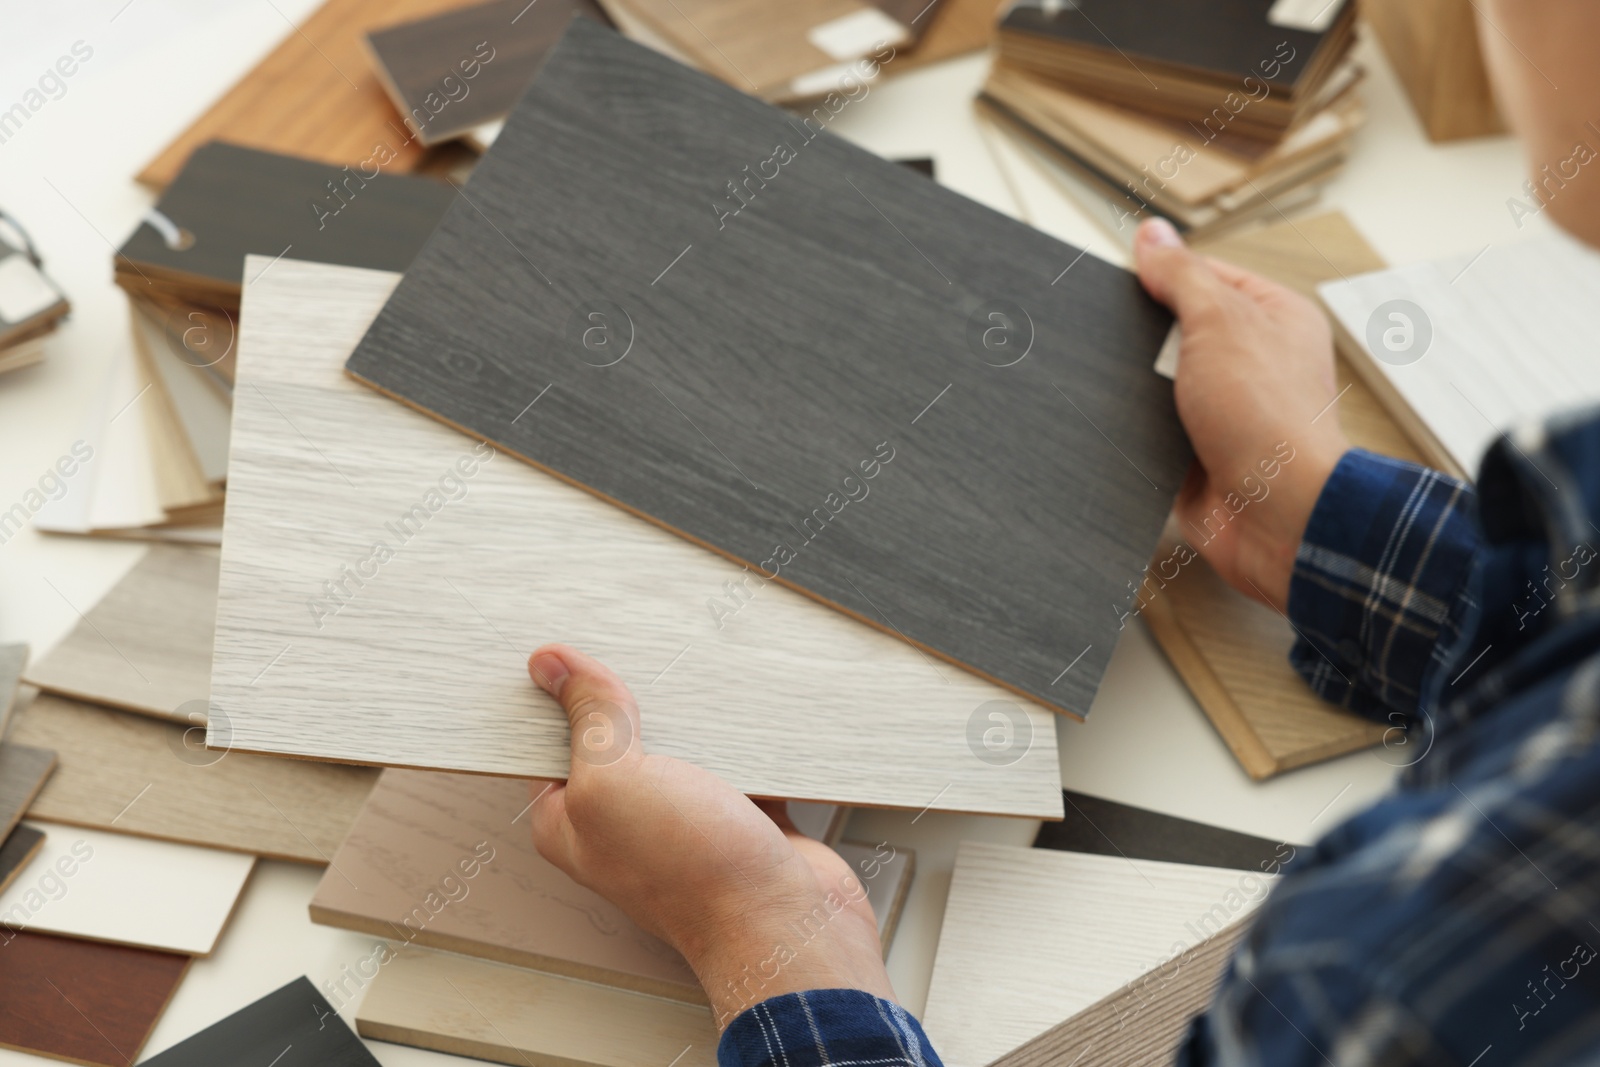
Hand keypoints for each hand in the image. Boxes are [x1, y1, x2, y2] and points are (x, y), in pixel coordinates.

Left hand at [525, 644, 895, 1027]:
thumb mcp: (614, 782)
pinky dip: (745, 736)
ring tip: (700, 678)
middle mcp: (622, 819)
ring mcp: (681, 816)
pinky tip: (747, 712)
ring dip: (693, 713)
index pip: (548, 738)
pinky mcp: (736, 811)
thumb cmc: (693, 878)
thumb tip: (552, 664)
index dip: (556, 692)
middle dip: (632, 694)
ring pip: (679, 740)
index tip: (570, 646)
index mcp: (571, 818)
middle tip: (644, 655)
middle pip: (616, 732)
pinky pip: (735, 756)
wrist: (786, 924)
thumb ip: (587, 720)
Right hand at [1134, 217, 1349, 610]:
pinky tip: (1115, 424)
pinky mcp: (1198, 453)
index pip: (1205, 276)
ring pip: (1161, 382)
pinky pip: (1152, 429)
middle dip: (1144, 337)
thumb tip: (1152, 235)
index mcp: (1273, 317)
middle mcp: (1254, 361)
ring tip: (1118, 384)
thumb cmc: (1268, 419)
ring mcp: (1226, 410)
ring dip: (1137, 387)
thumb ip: (1181, 276)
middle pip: (1177, 329)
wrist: (1274, 514)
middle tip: (1115, 335)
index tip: (1122, 281)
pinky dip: (1133, 428)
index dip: (1161, 276)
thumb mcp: (1218, 321)